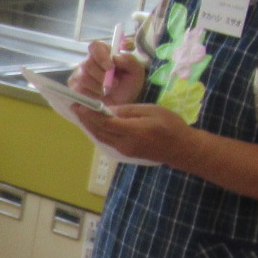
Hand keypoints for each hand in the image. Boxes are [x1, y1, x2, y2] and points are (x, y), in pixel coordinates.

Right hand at [72, 41, 147, 104]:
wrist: (123, 103)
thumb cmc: (128, 84)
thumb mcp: (136, 71)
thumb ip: (130, 61)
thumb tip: (116, 57)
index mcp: (103, 52)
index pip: (95, 46)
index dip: (101, 56)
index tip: (111, 67)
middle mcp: (88, 61)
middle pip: (87, 64)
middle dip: (102, 76)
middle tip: (115, 84)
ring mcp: (79, 74)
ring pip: (83, 78)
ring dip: (98, 87)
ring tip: (108, 91)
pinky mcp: (74, 88)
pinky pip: (78, 90)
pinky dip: (91, 95)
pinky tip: (99, 97)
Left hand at [75, 101, 196, 165]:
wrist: (182, 148)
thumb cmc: (171, 125)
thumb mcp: (151, 111)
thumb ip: (129, 111)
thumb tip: (109, 109)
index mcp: (132, 131)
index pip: (104, 122)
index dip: (89, 114)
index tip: (79, 104)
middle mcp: (124, 143)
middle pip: (99, 131)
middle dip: (85, 119)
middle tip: (75, 107)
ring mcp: (124, 150)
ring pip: (101, 137)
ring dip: (89, 126)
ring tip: (81, 114)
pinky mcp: (126, 152)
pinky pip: (107, 141)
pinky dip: (98, 132)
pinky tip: (95, 124)